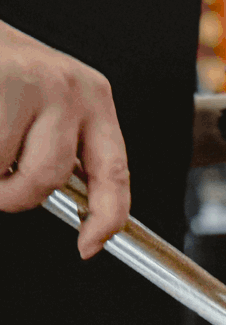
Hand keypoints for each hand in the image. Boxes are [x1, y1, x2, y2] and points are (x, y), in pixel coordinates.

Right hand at [0, 20, 128, 257]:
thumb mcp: (41, 100)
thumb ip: (57, 144)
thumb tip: (69, 200)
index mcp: (93, 98)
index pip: (115, 173)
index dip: (106, 219)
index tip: (89, 246)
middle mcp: (71, 88)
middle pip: (48, 178)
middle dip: (11, 193)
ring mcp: (33, 80)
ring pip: (5, 167)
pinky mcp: (2, 78)